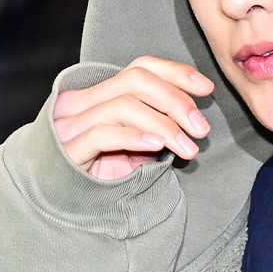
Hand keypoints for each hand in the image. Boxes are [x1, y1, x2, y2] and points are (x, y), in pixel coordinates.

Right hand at [52, 56, 213, 179]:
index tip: (206, 88)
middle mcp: (82, 102)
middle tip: (201, 128)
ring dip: (164, 125)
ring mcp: (71, 124)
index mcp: (100, 94)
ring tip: (188, 147)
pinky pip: (102, 134)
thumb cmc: (105, 173)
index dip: (175, 72)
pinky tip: (157, 146)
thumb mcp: (139, 145)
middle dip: (176, 100)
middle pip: (135, 80)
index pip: (140, 67)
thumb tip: (194, 116)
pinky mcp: (67, 150)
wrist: (65, 204)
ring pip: (123, 105)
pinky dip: (134, 136)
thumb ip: (158, 125)